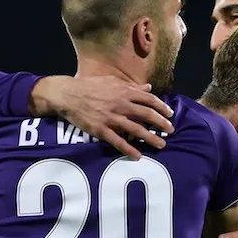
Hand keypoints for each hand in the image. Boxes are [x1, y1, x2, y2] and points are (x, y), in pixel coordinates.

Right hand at [29, 76, 174, 159]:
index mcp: (123, 91)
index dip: (161, 107)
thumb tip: (149, 87)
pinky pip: (118, 142)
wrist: (66, 94)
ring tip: (161, 144)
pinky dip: (129, 149)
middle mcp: (120, 104)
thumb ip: (131, 86)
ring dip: (151, 138)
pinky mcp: (100, 130)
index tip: (170, 114)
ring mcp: (111, 118)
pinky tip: (138, 156)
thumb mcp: (111, 81)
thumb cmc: (89, 86)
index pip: (149, 99)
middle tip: (170, 130)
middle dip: (161, 123)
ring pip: (136, 129)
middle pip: (147, 115)